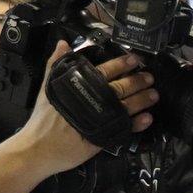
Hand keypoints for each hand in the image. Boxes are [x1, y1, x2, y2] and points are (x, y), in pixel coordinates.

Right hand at [17, 41, 157, 174]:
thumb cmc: (43, 119)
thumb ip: (56, 65)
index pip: (105, 71)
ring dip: (143, 100)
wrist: (38, 149)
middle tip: (150, 77)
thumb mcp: (47, 87)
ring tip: (154, 95)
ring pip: (127, 106)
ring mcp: (100, 120)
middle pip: (121, 88)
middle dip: (138, 81)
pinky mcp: (103, 138)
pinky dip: (137, 124)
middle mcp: (93, 101)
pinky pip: (124, 129)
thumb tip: (62, 43)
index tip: (134, 59)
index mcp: (80, 86)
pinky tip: (147, 119)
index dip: (121, 64)